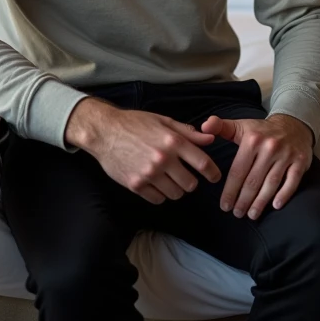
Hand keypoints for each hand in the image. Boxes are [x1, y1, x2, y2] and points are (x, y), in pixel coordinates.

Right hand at [77, 101, 222, 204]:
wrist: (104, 131)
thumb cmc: (134, 123)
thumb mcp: (163, 121)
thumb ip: (187, 132)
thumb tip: (210, 139)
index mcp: (172, 141)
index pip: (203, 163)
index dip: (213, 173)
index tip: (214, 176)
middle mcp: (163, 159)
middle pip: (191, 184)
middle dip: (191, 181)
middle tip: (184, 175)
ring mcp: (149, 174)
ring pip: (176, 194)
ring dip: (176, 188)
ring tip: (168, 178)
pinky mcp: (136, 185)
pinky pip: (158, 199)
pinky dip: (160, 194)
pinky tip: (155, 183)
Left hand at [201, 113, 312, 220]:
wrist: (293, 124)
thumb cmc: (261, 130)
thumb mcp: (240, 126)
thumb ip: (220, 126)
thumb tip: (203, 127)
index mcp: (252, 140)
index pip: (238, 170)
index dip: (230, 190)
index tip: (224, 205)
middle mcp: (269, 147)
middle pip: (253, 180)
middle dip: (243, 200)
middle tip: (237, 214)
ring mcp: (286, 155)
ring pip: (271, 183)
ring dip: (260, 202)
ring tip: (251, 215)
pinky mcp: (300, 162)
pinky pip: (292, 182)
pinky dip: (284, 195)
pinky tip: (275, 206)